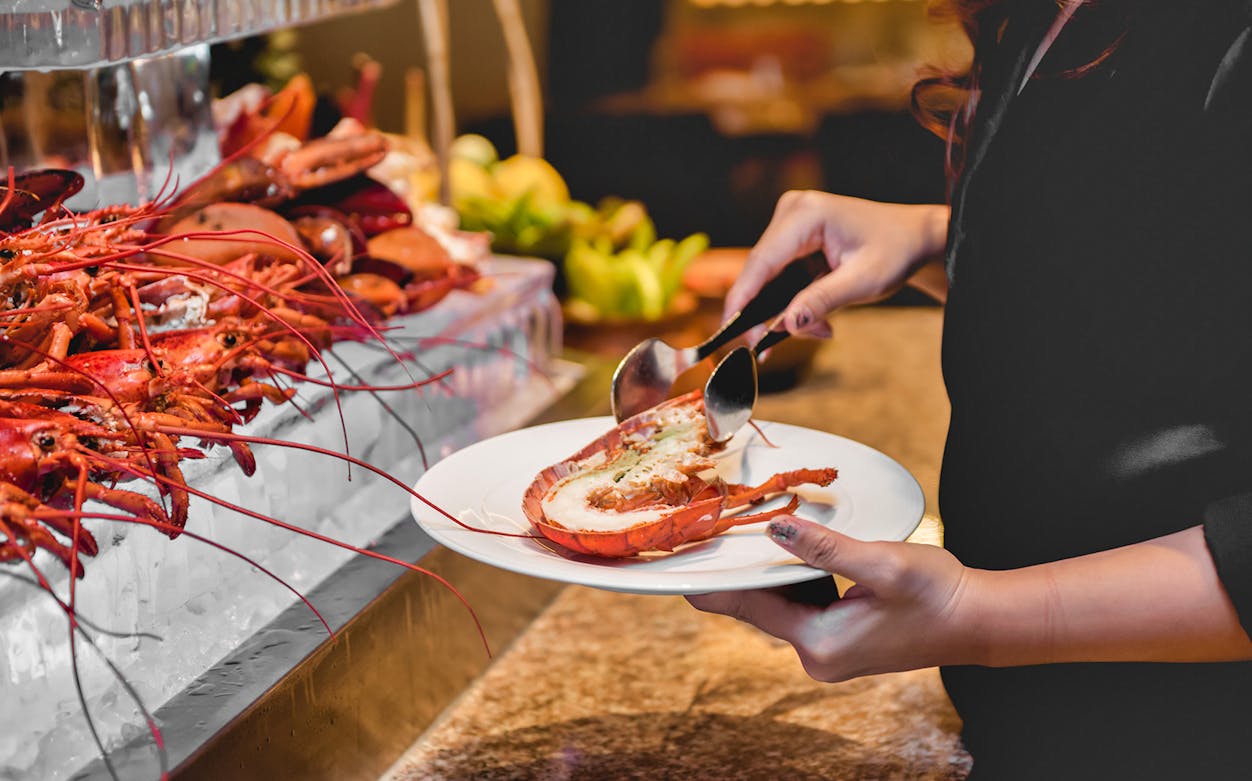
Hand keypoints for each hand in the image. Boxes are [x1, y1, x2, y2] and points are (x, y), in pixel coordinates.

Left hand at [686, 516, 979, 681]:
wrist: (978, 620)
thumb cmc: (937, 594)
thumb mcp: (881, 563)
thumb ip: (826, 548)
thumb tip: (778, 528)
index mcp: (819, 643)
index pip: (749, 607)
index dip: (713, 585)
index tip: (676, 570)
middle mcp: (817, 655)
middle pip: (761, 606)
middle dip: (742, 572)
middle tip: (710, 534)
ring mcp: (829, 651)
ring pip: (782, 604)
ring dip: (771, 573)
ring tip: (745, 535)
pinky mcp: (842, 641)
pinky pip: (802, 606)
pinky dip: (794, 580)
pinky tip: (791, 551)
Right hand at [725, 192, 948, 346]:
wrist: (915, 237)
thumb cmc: (896, 251)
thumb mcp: (864, 281)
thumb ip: (822, 301)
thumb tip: (786, 324)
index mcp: (807, 214)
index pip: (760, 262)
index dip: (742, 300)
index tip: (731, 333)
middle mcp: (792, 211)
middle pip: (760, 272)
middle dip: (769, 313)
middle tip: (778, 348)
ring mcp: (790, 221)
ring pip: (767, 278)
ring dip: (784, 310)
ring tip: (819, 329)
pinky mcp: (793, 236)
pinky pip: (779, 275)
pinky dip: (792, 300)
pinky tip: (815, 317)